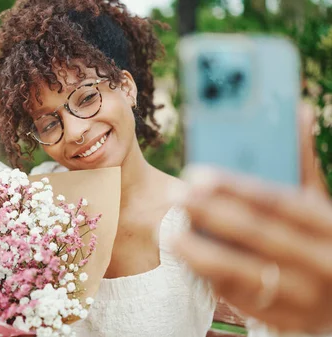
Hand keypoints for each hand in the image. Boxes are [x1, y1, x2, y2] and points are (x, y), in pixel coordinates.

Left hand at [172, 167, 331, 333]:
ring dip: (200, 252)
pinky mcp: (288, 321)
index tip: (196, 176)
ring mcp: (306, 298)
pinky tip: (190, 262)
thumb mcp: (317, 218)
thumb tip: (264, 151)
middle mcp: (322, 264)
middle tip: (175, 196)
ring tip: (171, 236)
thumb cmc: (320, 245)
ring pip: (242, 273)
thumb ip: (289, 191)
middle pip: (255, 234)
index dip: (234, 187)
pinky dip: (212, 279)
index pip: (277, 202)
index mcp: (331, 229)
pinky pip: (241, 299)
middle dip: (209, 212)